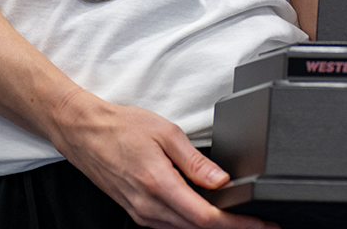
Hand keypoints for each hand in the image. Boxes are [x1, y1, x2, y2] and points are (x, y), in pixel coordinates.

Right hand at [45, 88, 274, 228]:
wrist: (85, 132)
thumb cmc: (122, 128)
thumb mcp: (166, 133)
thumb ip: (196, 161)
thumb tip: (222, 179)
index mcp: (159, 185)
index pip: (206, 218)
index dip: (238, 225)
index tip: (261, 224)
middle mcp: (149, 207)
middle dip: (233, 228)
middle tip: (260, 222)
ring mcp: (141, 213)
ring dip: (213, 227)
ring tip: (239, 218)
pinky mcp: (137, 212)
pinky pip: (171, 225)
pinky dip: (193, 222)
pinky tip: (206, 212)